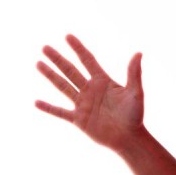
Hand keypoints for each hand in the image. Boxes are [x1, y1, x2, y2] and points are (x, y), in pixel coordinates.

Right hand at [36, 35, 143, 151]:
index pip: (88, 61)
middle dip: (58, 59)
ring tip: (38, 64)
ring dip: (51, 75)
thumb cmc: (135, 116)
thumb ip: (134, 74)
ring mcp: (83, 104)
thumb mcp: (135, 93)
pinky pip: (60, 112)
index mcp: (103, 82)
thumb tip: (139, 53)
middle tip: (45, 47)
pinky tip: (36, 102)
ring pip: (63, 86)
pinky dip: (48, 108)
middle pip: (71, 70)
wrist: (129, 139)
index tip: (68, 36)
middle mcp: (91, 90)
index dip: (78, 48)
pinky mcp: (79, 120)